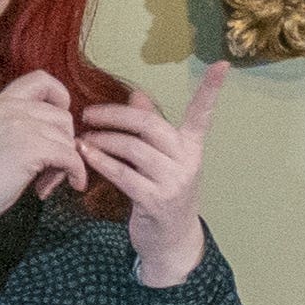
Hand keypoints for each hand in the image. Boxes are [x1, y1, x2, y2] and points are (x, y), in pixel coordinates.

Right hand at [0, 71, 83, 242]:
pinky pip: (71, 156)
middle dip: (65, 144)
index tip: (59, 124)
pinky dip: (77, 173)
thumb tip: (60, 131)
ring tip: (47, 180)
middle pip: (63, 116)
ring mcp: (18, 126)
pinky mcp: (28, 149)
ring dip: (66, 163)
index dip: (60, 97)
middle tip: (52, 167)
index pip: (41, 79)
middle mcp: (8, 108)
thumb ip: (19, 124)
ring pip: (68, 139)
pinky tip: (73, 183)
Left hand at [75, 64, 227, 287]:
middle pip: (149, 126)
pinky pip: (122, 173)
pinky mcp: (154, 200)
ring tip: (82, 139)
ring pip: (132, 148)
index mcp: (191, 147)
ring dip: (102, 140)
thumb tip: (137, 94)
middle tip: (88, 114)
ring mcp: (173, 181)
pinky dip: (101, 161)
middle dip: (114, 115)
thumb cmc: (162, 192)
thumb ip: (150, 127)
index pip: (202, 114)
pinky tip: (84, 154)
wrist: (171, 240)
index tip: (222, 64)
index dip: (212, 90)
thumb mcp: (160, 160)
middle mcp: (187, 161)